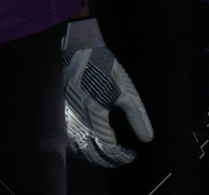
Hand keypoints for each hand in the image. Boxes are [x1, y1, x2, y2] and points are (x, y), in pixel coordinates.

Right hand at [61, 18, 152, 166]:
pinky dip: (80, 145)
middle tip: (122, 157)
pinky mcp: (61, 111)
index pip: (108, 149)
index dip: (122, 156)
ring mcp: (66, 117)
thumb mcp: (126, 91)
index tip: (132, 154)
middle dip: (109, 160)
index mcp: (93, 118)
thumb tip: (147, 139)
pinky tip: (89, 141)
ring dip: (93, 155)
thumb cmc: (103, 68)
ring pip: (77, 148)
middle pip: (91, 153)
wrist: (78, 48)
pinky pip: (68, 137)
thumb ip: (137, 117)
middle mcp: (77, 122)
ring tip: (107, 153)